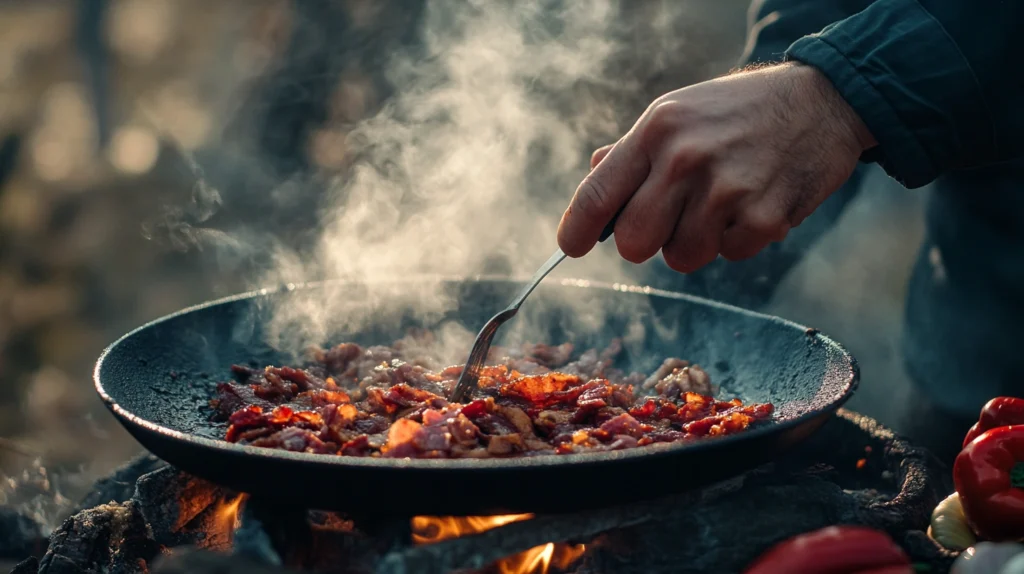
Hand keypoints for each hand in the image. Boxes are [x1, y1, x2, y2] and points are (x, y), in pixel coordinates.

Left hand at [557, 62, 875, 271]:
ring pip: (681, 257)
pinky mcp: (763, 216)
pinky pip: (729, 255)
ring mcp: (725, 189)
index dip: (576, 231)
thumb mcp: (678, 113)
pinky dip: (738, 239)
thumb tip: (594, 178)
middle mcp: (684, 159)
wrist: (821, 100)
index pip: (597, 194)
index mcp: (656, 131)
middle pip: (634, 243)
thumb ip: (633, 151)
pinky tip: (754, 204)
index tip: (570, 247)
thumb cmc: (738, 111)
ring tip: (721, 203)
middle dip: (648, 241)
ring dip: (698, 241)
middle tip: (672, 220)